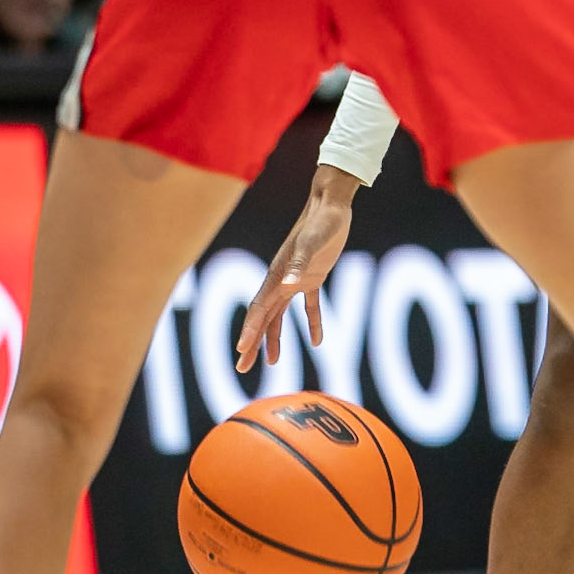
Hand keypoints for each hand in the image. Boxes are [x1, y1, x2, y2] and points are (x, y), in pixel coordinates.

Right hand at [237, 188, 352, 371]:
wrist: (331, 205)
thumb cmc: (322, 222)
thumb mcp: (312, 243)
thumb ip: (299, 264)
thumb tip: (288, 286)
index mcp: (277, 275)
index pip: (259, 309)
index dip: (250, 331)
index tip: (241, 352)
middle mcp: (281, 280)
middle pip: (263, 318)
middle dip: (252, 342)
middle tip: (242, 368)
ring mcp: (295, 278)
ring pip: (279, 315)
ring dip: (274, 338)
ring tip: (272, 363)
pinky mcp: (313, 277)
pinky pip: (310, 306)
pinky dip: (312, 322)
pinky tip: (317, 342)